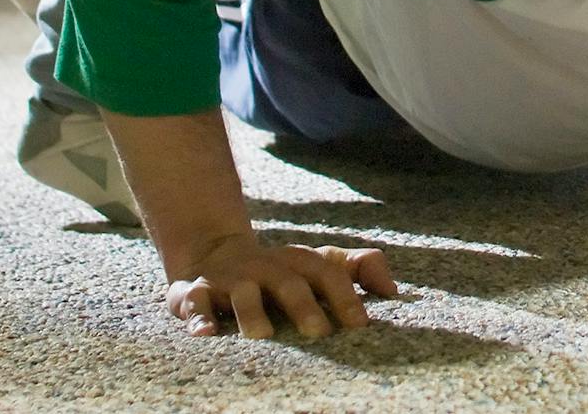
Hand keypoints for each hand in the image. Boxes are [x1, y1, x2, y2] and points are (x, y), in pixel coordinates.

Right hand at [165, 234, 395, 339]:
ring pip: (242, 293)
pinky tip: (205, 334)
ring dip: (252, 313)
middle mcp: (266, 267)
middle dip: (303, 306)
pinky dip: (198, 317)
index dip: (345, 296)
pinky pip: (193, 302)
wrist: (212, 251)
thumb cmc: (280, 271)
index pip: (328, 273)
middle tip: (318, 334)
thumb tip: (395, 290)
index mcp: (298, 262)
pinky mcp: (193, 292)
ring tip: (263, 336)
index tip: (360, 324)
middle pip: (288, 282)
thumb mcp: (318, 264)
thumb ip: (358, 269)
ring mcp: (230, 280)